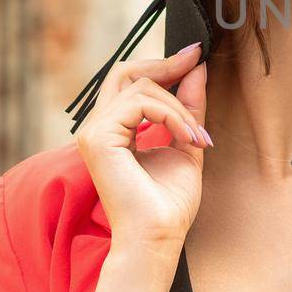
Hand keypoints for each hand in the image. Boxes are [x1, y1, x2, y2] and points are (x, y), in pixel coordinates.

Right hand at [73, 41, 213, 261]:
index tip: (194, 55)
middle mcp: (97, 127)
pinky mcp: (98, 138)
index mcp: (113, 130)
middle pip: (126, 72)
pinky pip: (141, 104)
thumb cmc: (169, 203)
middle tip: (196, 61)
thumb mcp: (186, 142)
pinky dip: (172, 116)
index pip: (130, 82)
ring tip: (198, 136)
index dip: (162, 64)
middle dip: (165, 65)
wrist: (159, 236)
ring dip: (180, 108)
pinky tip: (188, 138)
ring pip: (141, 88)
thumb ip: (188, 106)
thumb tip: (196, 68)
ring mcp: (93, 131)